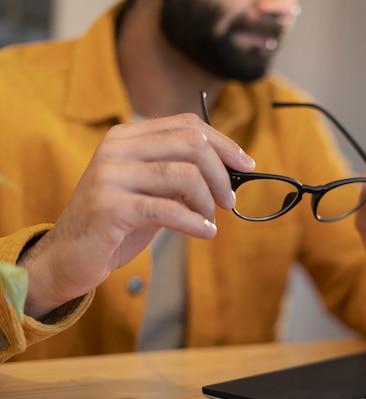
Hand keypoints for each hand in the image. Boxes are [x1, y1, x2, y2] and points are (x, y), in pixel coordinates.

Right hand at [20, 113, 254, 317]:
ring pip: (184, 175)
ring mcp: (109, 175)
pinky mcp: (109, 207)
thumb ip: (182, 176)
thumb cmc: (118, 223)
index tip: (246, 165)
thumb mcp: (152, 191)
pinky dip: (196, 222)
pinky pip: (169, 210)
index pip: (187, 124)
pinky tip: (206, 232)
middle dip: (222, 173)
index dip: (224, 143)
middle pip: (191, 143)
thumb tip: (231, 172)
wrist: (68, 256)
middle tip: (229, 200)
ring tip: (212, 219)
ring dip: (208, 201)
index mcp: (127, 136)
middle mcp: (116, 148)